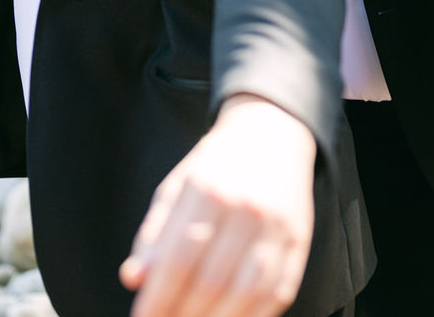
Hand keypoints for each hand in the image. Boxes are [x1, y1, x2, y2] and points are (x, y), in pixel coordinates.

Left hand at [120, 94, 316, 316]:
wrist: (272, 134)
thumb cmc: (215, 168)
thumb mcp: (175, 188)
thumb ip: (153, 235)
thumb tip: (132, 279)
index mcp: (207, 190)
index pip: (178, 259)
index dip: (158, 298)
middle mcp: (246, 208)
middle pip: (211, 280)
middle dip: (182, 315)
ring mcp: (277, 226)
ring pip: (247, 291)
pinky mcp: (300, 241)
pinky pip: (279, 291)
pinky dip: (255, 316)